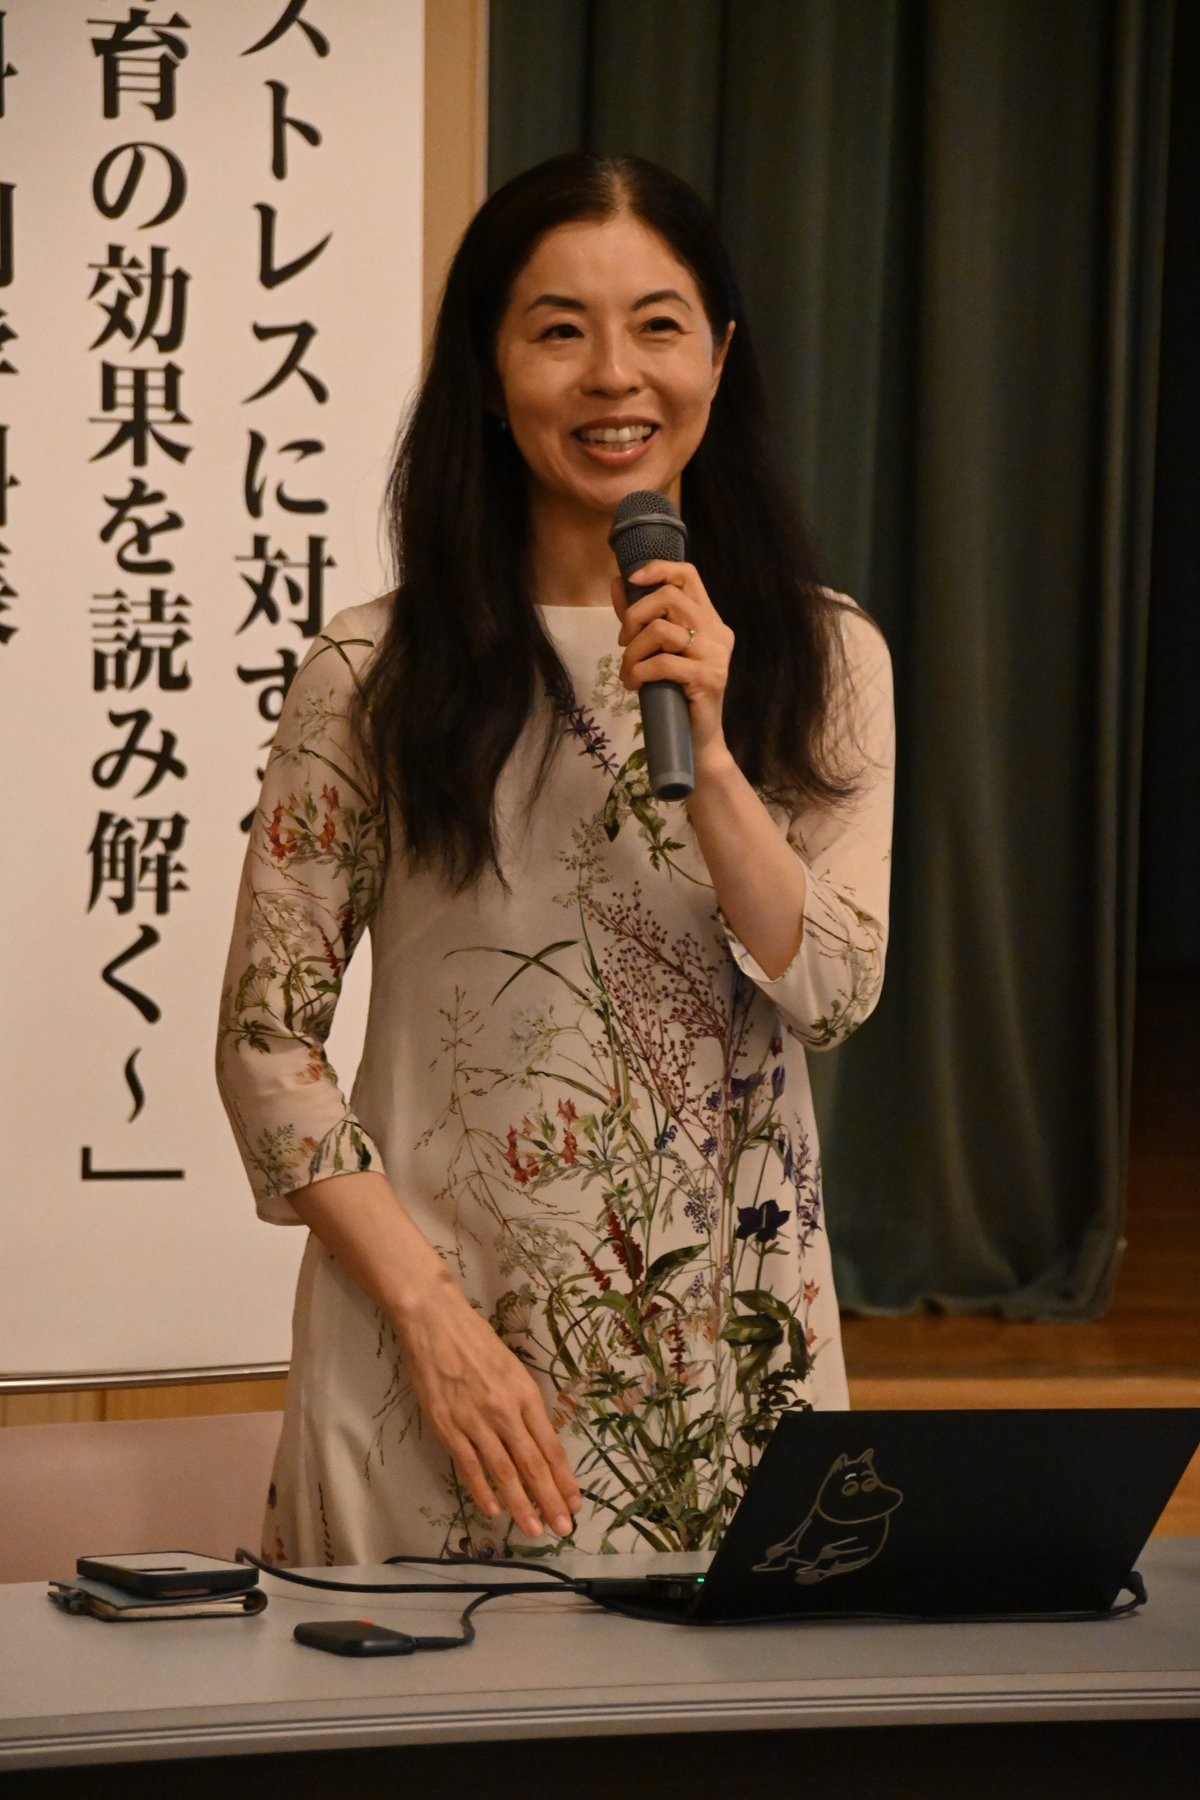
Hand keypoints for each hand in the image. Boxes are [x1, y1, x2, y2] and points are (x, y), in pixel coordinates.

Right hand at [393, 1275, 581, 1539]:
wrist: (435, 1322)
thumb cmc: (476, 1341)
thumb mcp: (512, 1369)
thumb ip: (525, 1405)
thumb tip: (537, 1443)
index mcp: (525, 1393)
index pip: (550, 1445)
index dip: (563, 1478)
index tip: (575, 1503)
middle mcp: (505, 1410)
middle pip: (532, 1464)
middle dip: (550, 1500)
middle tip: (562, 1528)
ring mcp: (474, 1420)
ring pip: (503, 1471)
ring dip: (520, 1504)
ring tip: (533, 1529)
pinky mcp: (446, 1426)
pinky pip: (469, 1465)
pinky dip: (482, 1490)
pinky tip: (493, 1510)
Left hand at [611, 563, 734, 771]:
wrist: (698, 740)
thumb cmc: (676, 694)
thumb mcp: (656, 651)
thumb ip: (640, 617)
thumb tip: (616, 582)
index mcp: (709, 620)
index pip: (689, 576)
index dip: (658, 569)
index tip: (632, 580)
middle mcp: (717, 632)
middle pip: (670, 598)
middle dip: (635, 616)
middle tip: (624, 642)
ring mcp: (715, 656)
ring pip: (661, 631)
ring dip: (633, 652)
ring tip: (627, 672)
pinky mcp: (708, 679)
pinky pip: (662, 663)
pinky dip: (639, 672)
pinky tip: (634, 685)